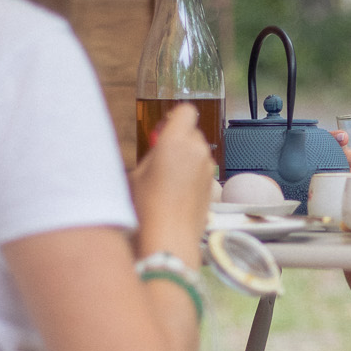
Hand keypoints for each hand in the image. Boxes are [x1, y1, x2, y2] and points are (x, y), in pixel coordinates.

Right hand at [129, 104, 212, 263]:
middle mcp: (198, 151)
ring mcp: (208, 170)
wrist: (169, 239)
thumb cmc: (148, 209)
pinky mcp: (212, 186)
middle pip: (192, 133)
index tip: (164, 128)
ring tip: (167, 180)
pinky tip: (176, 193)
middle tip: (160, 158)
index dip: (175, 118)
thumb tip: (159, 149)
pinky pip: (202, 171)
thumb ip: (152, 154)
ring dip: (186, 159)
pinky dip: (192, 175)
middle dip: (178, 141)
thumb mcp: (137, 174)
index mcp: (177, 141)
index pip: (186, 111)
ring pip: (198, 153)